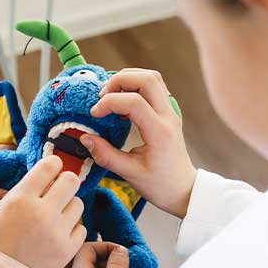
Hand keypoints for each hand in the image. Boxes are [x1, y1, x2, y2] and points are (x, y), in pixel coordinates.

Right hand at [0, 155, 86, 267]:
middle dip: (66, 182)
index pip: (49, 166)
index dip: (53, 165)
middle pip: (71, 181)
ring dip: (68, 206)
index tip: (52, 168)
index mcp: (21, 198)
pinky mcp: (67, 250)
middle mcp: (42, 212)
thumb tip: (38, 176)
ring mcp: (57, 231)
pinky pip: (81, 228)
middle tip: (59, 190)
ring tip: (56, 216)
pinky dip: (72, 229)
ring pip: (78, 204)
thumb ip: (20, 192)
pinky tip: (59, 233)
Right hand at [84, 68, 196, 218]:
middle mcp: (168, 116)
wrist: (183, 189)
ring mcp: (170, 111)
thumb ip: (105, 155)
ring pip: (152, 77)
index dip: (109, 102)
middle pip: (147, 79)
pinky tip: (122, 100)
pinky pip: (154, 86)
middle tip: (101, 97)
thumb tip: (85, 137)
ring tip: (110, 95)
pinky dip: (135, 85)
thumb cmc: (159, 185)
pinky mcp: (167, 111)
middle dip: (118, 80)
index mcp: (159, 132)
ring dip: (127, 79)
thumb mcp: (129, 174)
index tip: (95, 114)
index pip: (134, 102)